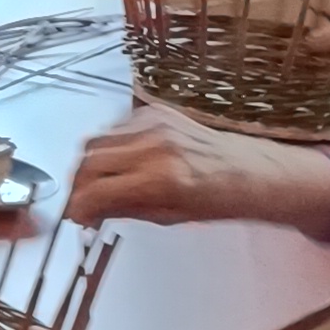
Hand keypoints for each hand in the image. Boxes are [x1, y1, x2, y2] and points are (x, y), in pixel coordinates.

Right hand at [62, 99, 329, 235]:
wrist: (254, 171)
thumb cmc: (220, 201)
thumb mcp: (170, 217)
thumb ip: (124, 210)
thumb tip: (86, 212)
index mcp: (162, 180)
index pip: (97, 191)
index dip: (78, 206)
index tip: (76, 217)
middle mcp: (154, 146)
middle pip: (89, 161)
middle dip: (79, 185)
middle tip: (83, 201)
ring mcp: (154, 124)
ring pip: (95, 141)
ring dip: (91, 164)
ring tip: (100, 182)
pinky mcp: (155, 111)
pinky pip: (114, 128)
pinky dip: (110, 146)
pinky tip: (122, 161)